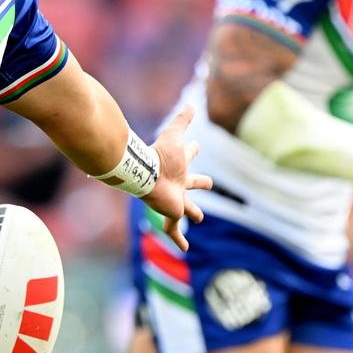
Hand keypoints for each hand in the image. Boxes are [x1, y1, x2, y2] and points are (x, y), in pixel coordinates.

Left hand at [139, 105, 211, 252]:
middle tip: (208, 182)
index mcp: (178, 164)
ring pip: (186, 207)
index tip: (197, 145)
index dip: (192, 150)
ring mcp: (174, 199)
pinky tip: (184, 249)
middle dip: (200, 181)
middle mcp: (177, 182)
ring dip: (191, 212)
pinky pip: (174, 229)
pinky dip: (179, 239)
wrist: (143, 173)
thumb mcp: (175, 134)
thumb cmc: (159, 155)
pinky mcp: (171, 213)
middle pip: (191, 182)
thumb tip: (192, 103)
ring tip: (197, 217)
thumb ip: (182, 119)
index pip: (188, 155)